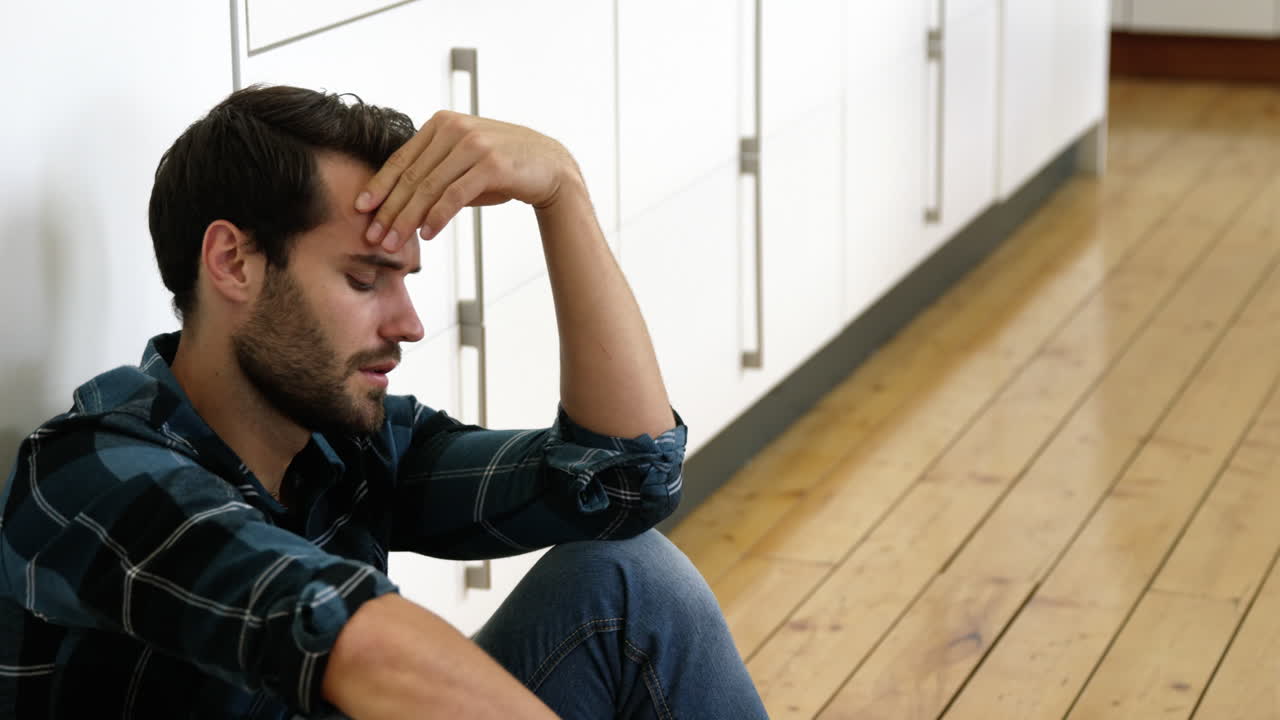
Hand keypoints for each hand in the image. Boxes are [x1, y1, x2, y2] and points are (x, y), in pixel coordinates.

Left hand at [356, 110, 579, 251]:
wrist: (550, 166)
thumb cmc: (504, 167)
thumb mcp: (464, 162)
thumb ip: (435, 172)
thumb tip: (398, 202)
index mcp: (441, 124)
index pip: (402, 159)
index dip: (379, 186)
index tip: (361, 210)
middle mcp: (454, 128)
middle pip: (412, 177)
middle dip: (389, 210)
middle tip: (374, 237)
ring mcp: (473, 144)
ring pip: (429, 188)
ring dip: (407, 219)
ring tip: (394, 242)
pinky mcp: (491, 163)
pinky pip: (455, 194)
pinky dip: (437, 216)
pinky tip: (427, 234)